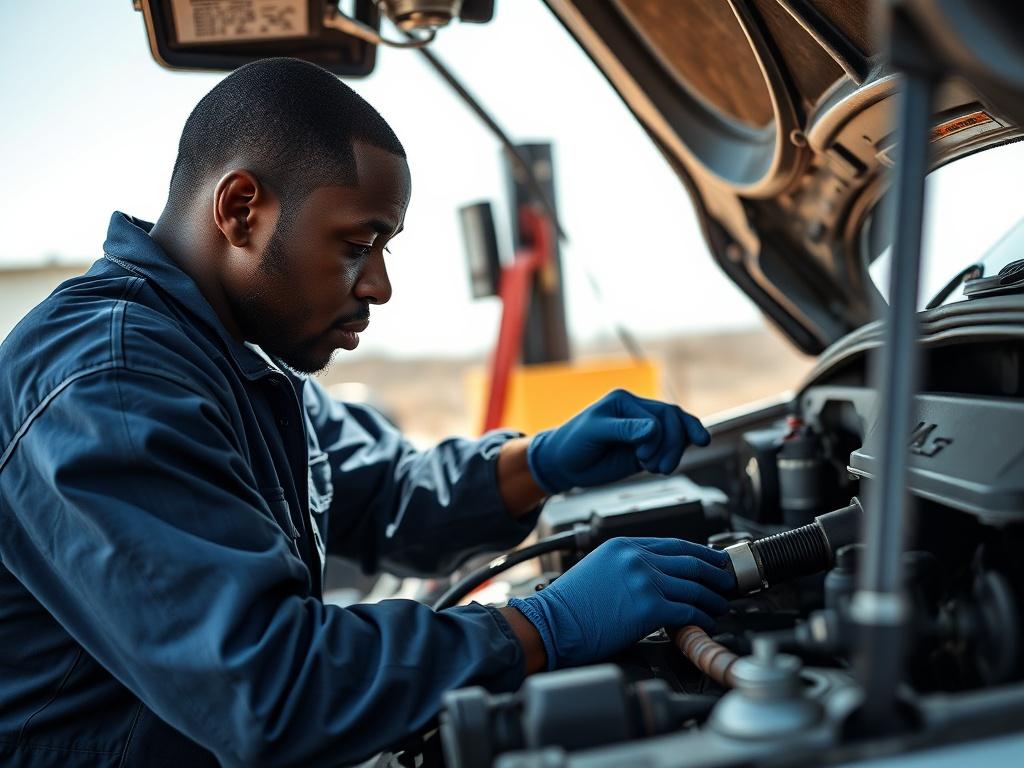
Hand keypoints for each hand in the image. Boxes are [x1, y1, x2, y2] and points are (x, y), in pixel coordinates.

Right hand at [507, 537, 733, 669]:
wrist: (550, 623)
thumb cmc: (569, 605)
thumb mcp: (598, 569)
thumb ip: (627, 566)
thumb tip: (656, 578)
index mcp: (624, 546)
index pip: (674, 543)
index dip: (700, 552)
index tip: (713, 561)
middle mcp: (636, 558)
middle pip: (690, 561)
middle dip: (715, 572)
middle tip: (727, 581)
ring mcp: (644, 582)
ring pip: (694, 587)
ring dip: (713, 599)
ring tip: (721, 606)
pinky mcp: (648, 608)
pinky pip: (688, 611)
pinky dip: (703, 619)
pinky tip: (707, 624)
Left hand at [526, 389, 710, 493]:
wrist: (563, 465)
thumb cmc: (573, 444)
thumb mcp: (594, 432)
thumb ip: (623, 429)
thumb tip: (653, 428)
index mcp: (624, 400)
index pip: (657, 415)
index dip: (658, 437)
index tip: (642, 457)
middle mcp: (636, 412)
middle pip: (672, 420)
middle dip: (672, 445)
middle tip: (660, 468)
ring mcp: (642, 430)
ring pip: (676, 432)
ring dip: (675, 452)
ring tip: (660, 470)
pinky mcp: (644, 448)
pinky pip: (670, 445)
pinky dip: (676, 454)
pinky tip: (666, 466)